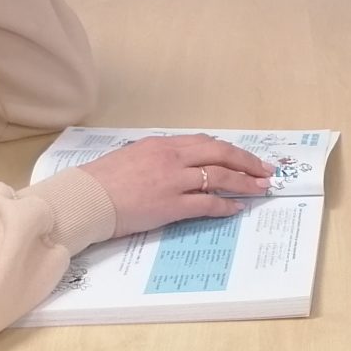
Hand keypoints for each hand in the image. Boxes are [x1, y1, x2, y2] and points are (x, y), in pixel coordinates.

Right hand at [76, 135, 273, 238]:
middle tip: (265, 170)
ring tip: (260, 189)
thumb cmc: (101, 181)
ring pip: (219, 177)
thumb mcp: (132, 157)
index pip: (205, 142)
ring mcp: (173, 181)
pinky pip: (207, 203)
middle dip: (246, 162)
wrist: (85, 199)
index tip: (245, 157)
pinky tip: (236, 208)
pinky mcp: (171, 205)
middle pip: (220, 154)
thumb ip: (157, 159)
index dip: (230, 150)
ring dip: (244, 183)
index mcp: (162, 145)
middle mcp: (171, 158)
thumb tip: (177, 165)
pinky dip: (225, 205)